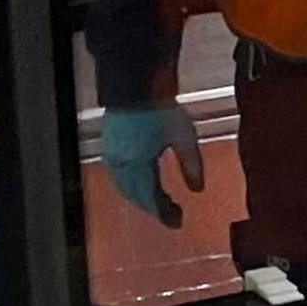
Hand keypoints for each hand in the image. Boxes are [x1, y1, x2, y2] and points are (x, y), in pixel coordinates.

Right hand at [97, 101, 207, 225]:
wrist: (136, 82)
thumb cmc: (160, 108)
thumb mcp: (184, 137)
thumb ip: (191, 165)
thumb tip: (197, 190)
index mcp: (137, 165)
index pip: (150, 198)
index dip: (164, 213)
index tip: (178, 222)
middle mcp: (121, 164)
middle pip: (136, 196)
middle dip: (154, 207)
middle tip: (172, 214)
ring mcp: (112, 155)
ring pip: (126, 187)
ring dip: (142, 197)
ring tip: (160, 201)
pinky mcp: (109, 145)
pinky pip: (119, 176)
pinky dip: (132, 186)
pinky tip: (143, 182)